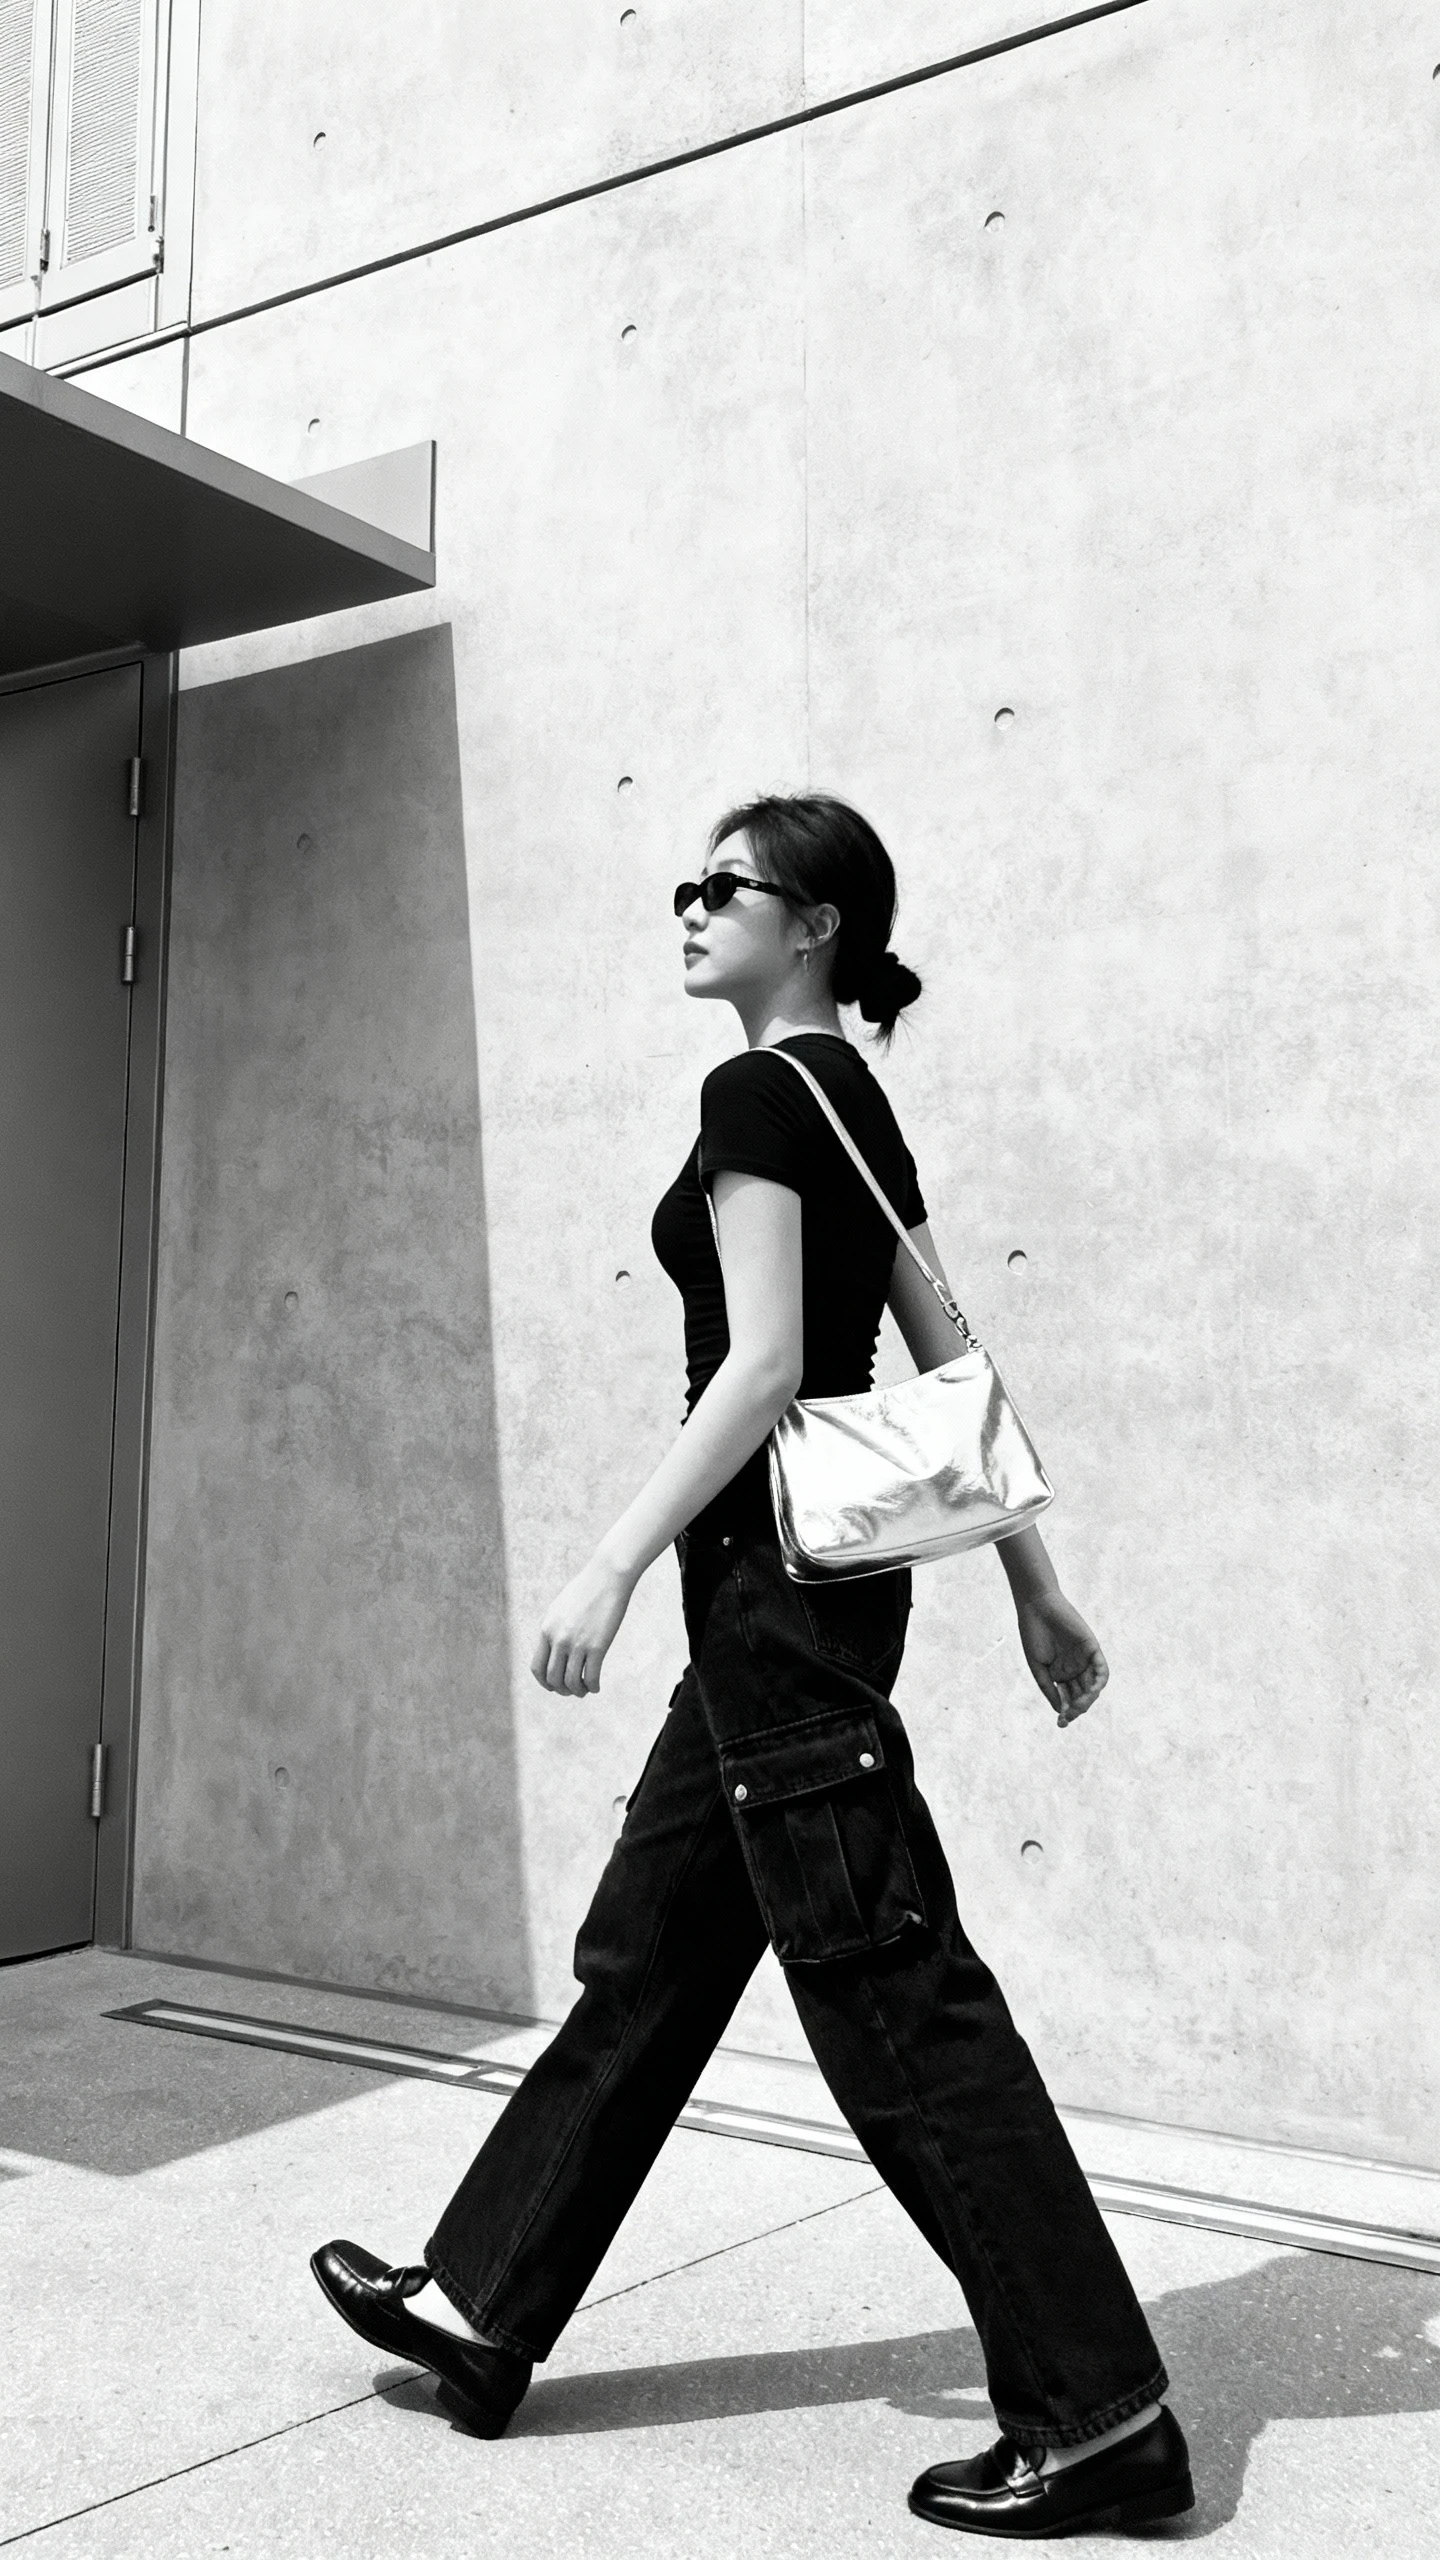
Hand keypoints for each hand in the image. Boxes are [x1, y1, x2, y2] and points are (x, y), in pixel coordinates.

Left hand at [530, 1553, 634, 1695]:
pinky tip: (596, 1687)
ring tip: (585, 1690)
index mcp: (546, 1630)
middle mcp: (558, 1639)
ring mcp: (577, 1644)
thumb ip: (554, 1629)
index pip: (537, 1668)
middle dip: (562, 1690)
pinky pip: (590, 1677)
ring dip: (578, 1691)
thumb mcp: (560, 1608)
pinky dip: (593, 1687)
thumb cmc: (585, 1590)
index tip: (554, 1686)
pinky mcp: (597, 1646)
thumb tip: (553, 1649)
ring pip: (571, 1682)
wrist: (607, 1576)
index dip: (544, 1682)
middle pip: (553, 1679)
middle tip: (572, 1690)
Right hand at [1015, 1589, 1108, 1727]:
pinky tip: (1092, 1692)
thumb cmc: (1033, 1635)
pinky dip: (1099, 1682)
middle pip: (1081, 1695)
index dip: (1066, 1712)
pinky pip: (1101, 1670)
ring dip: (1087, 1700)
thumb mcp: (1038, 1667)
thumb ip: (1048, 1688)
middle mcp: (1074, 1669)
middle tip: (1068, 1716)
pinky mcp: (1092, 1649)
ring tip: (1077, 1707)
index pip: (1068, 1699)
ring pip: (1092, 1686)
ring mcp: (1084, 1660)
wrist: (1037, 1607)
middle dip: (1076, 1709)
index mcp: (1060, 1674)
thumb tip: (1059, 1710)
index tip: (1061, 1723)